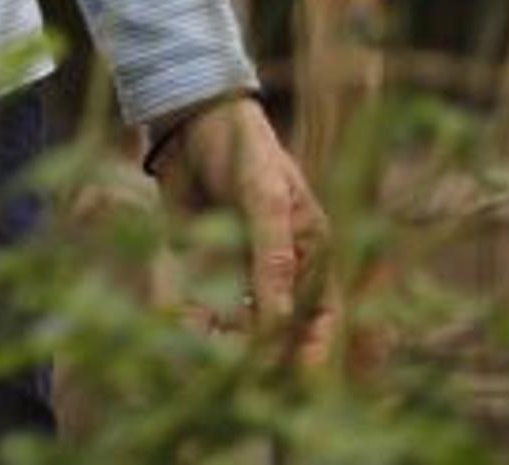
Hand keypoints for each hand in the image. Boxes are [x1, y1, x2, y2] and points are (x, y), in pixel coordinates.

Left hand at [152, 96, 332, 360]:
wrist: (188, 122)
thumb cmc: (243, 151)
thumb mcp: (263, 199)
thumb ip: (272, 258)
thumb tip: (280, 321)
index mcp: (310, 253)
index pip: (324, 317)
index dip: (317, 353)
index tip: (303, 384)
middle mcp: (280, 271)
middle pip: (282, 330)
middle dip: (268, 359)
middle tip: (249, 386)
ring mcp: (242, 271)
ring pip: (241, 325)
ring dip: (228, 348)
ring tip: (211, 368)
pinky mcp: (204, 267)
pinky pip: (204, 307)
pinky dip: (196, 324)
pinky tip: (185, 336)